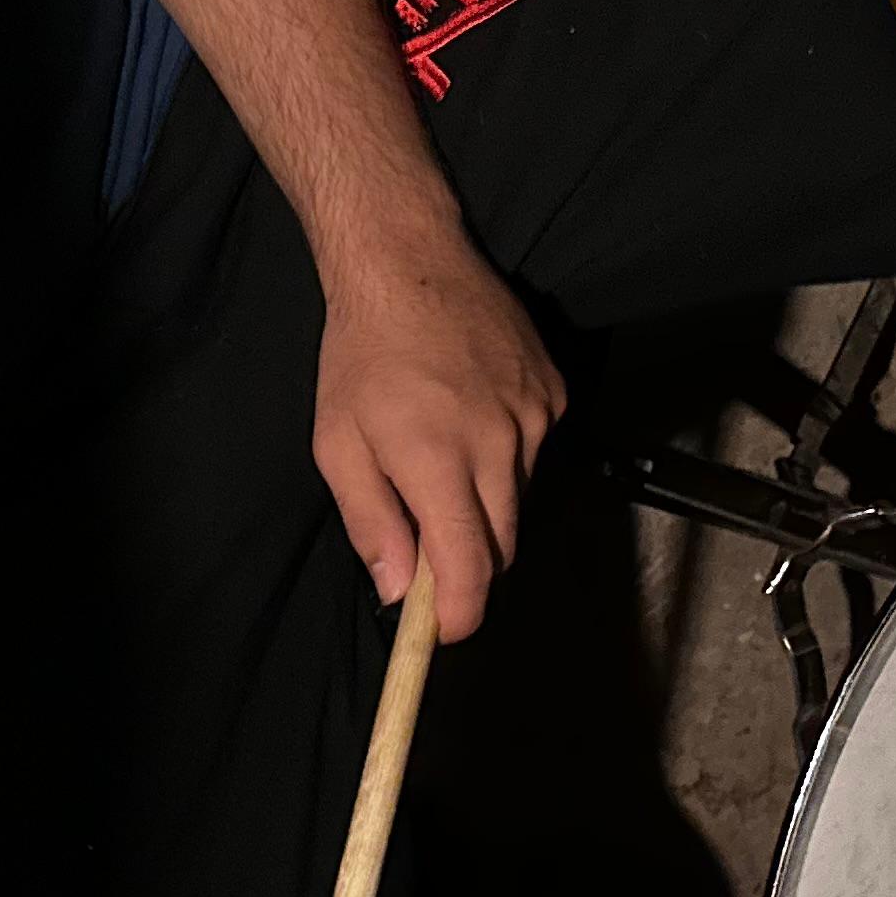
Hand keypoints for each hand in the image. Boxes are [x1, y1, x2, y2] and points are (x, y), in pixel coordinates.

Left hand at [310, 237, 566, 640]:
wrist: (410, 263)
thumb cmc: (360, 356)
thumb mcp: (338, 446)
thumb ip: (371, 524)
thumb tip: (398, 592)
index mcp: (440, 462)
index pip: (470, 568)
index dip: (459, 614)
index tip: (444, 632)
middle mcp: (502, 444)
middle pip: (502, 545)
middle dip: (468, 565)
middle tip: (427, 550)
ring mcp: (538, 416)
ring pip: (519, 500)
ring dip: (484, 505)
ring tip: (439, 458)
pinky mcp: (557, 391)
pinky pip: (536, 453)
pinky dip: (506, 458)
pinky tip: (469, 419)